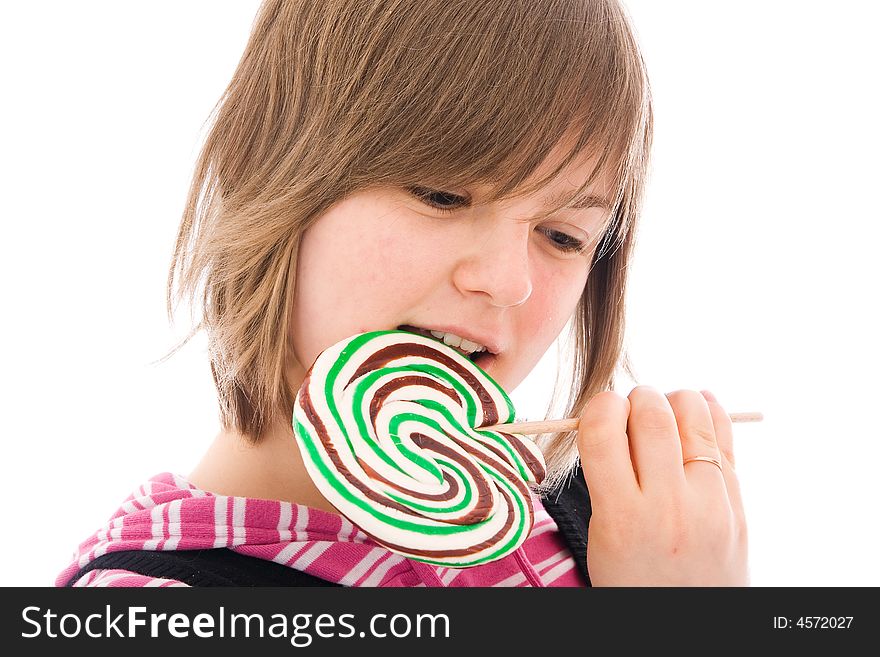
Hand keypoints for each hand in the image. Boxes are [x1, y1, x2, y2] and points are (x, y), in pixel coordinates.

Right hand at [576, 386, 748, 585]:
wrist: (687, 623)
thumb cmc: (633, 577)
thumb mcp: (601, 534)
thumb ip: (605, 476)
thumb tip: (613, 413)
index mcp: (622, 516)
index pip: (603, 430)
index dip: (599, 408)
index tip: (603, 414)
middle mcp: (669, 506)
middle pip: (652, 414)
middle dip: (637, 399)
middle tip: (632, 411)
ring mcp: (711, 502)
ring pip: (695, 413)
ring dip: (673, 401)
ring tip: (664, 414)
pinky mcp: (737, 500)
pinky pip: (725, 435)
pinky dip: (708, 412)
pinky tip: (695, 411)